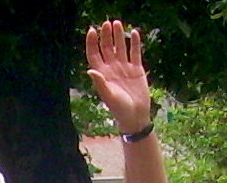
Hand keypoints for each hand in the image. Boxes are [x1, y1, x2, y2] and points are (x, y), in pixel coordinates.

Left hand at [86, 20, 151, 134]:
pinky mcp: (136, 69)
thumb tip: (90, 69)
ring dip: (118, 36)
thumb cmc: (120, 109)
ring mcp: (124, 68)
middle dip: (106, 36)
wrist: (135, 116)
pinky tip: (134, 33)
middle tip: (106, 24)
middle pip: (107, 48)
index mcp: (102, 75)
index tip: (92, 31)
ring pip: (120, 47)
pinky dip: (134, 43)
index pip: (94, 55)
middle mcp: (112, 69)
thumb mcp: (109, 96)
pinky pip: (135, 53)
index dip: (92, 43)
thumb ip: (100, 83)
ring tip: (117, 23)